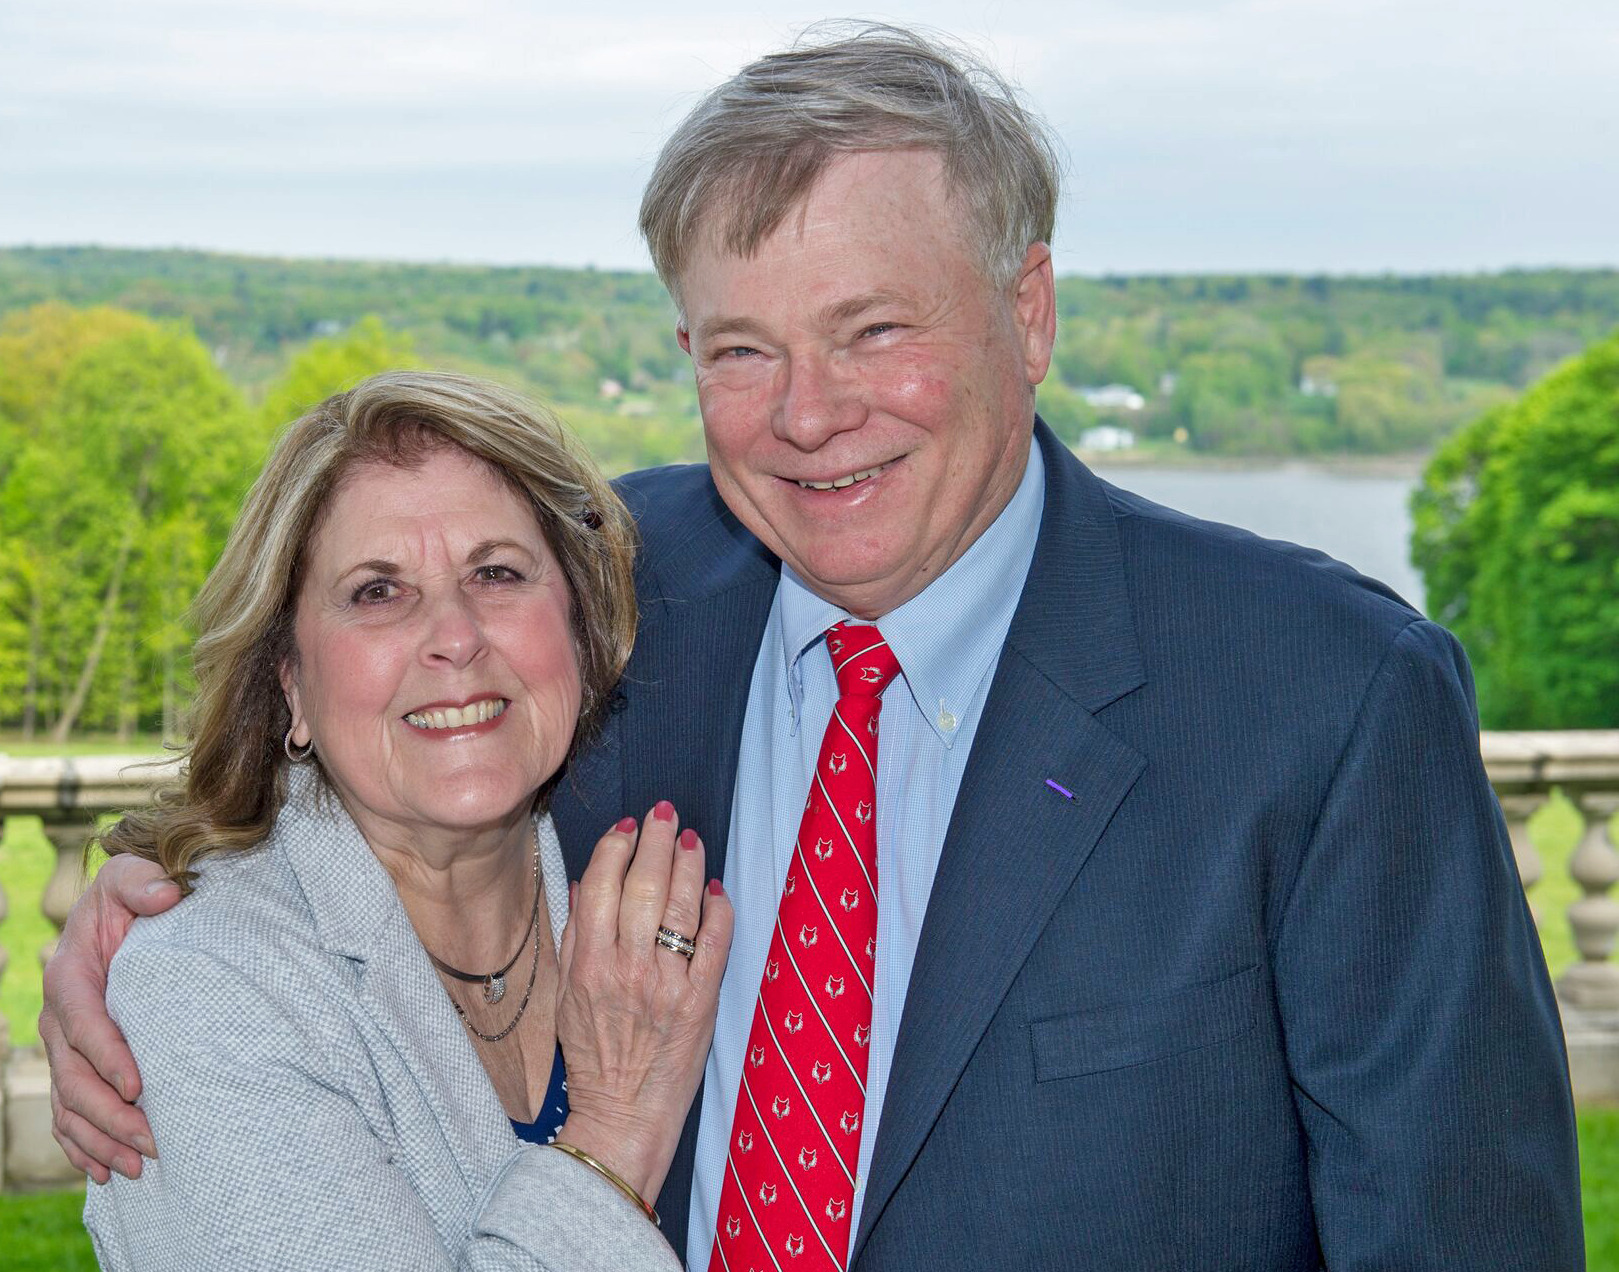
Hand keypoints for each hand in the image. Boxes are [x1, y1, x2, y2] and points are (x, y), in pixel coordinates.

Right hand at [40, 854, 180, 1182]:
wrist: (121, 911)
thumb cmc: (133, 892)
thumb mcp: (133, 875)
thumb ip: (144, 881)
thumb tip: (165, 894)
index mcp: (70, 975)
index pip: (84, 1024)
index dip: (108, 1057)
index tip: (140, 1086)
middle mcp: (59, 1016)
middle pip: (74, 1078)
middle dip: (109, 1115)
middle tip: (152, 1142)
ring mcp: (63, 1045)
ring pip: (69, 1105)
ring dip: (98, 1140)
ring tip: (135, 1168)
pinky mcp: (75, 1063)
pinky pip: (67, 1114)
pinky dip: (82, 1146)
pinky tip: (105, 1172)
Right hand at [554, 801, 732, 1201]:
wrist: (621, 1118)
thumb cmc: (592, 1060)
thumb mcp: (566, 996)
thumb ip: (574, 939)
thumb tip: (586, 884)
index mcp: (587, 964)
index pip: (601, 885)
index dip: (616, 847)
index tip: (627, 826)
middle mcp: (625, 969)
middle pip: (643, 885)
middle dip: (655, 840)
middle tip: (664, 812)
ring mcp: (665, 984)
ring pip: (679, 906)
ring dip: (686, 864)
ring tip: (690, 838)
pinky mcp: (700, 1002)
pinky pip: (714, 943)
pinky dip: (718, 911)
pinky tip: (715, 890)